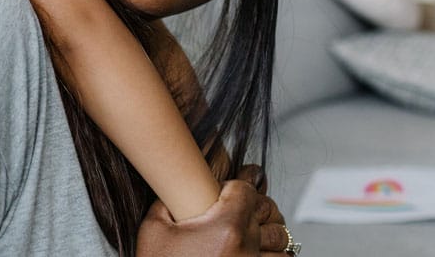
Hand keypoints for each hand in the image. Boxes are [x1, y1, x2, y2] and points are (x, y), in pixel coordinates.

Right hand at [135, 166, 294, 256]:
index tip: (227, 188)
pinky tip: (261, 250)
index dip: (234, 185)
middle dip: (255, 203)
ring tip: (254, 227)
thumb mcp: (153, 231)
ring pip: (280, 237)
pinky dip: (275, 252)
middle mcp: (247, 247)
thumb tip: (179, 190)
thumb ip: (166, 203)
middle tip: (239, 204)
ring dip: (269, 228)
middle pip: (268, 210)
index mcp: (225, 227)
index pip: (246, 189)